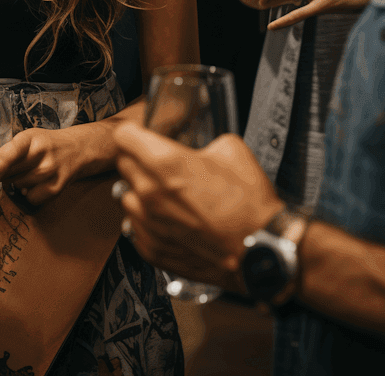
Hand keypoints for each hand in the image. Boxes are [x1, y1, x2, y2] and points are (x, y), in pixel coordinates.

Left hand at [0, 122, 111, 206]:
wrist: (77, 149)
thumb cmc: (45, 144)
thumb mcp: (28, 138)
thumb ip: (8, 152)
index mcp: (30, 138)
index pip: (7, 154)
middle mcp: (41, 153)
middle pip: (9, 173)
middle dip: (5, 175)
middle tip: (11, 171)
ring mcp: (50, 171)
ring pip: (18, 186)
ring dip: (17, 184)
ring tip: (26, 174)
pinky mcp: (56, 187)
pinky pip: (31, 197)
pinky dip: (29, 194)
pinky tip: (36, 184)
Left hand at [115, 125, 282, 288]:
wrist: (262, 251)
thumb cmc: (250, 205)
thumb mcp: (232, 150)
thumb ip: (204, 141)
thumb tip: (198, 146)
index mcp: (165, 163)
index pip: (123, 137)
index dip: (133, 133)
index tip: (140, 135)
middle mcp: (150, 193)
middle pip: (122, 164)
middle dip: (136, 159)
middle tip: (157, 162)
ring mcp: (149, 224)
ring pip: (126, 197)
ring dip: (139, 192)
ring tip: (164, 193)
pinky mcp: (153, 250)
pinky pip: (136, 228)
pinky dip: (148, 221)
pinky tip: (169, 219)